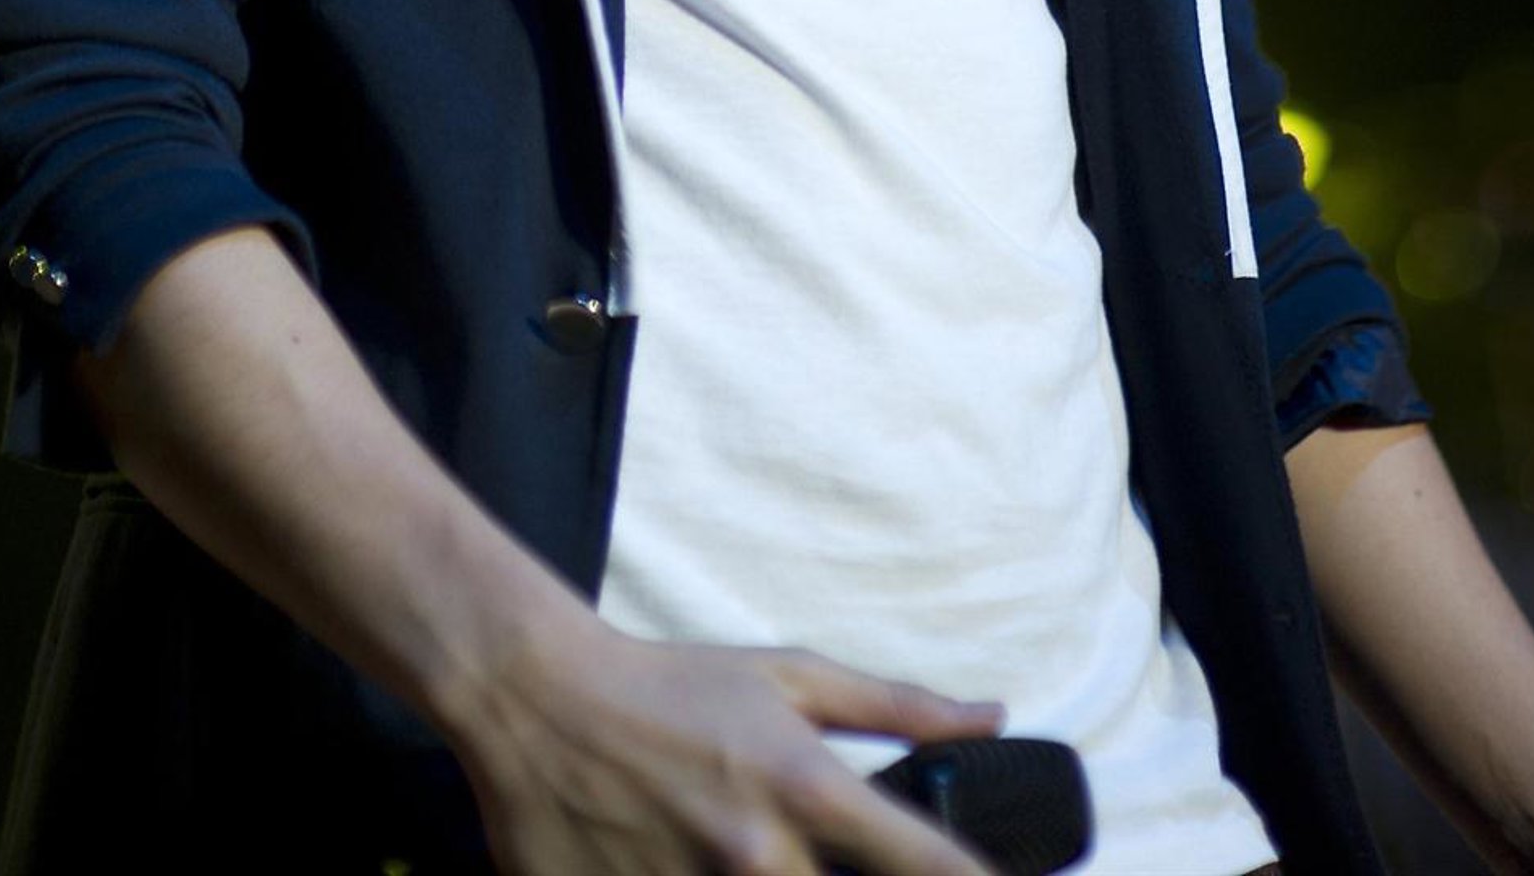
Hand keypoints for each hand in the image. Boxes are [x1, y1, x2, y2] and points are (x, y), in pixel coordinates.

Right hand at [451, 611, 1008, 874]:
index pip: (928, 864)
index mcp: (806, 788)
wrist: (539, 699)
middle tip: (824, 859)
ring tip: (752, 857)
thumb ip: (897, 707)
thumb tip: (993, 716)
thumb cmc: (674, 685)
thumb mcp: (789, 677)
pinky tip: (695, 874)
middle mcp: (761, 858)